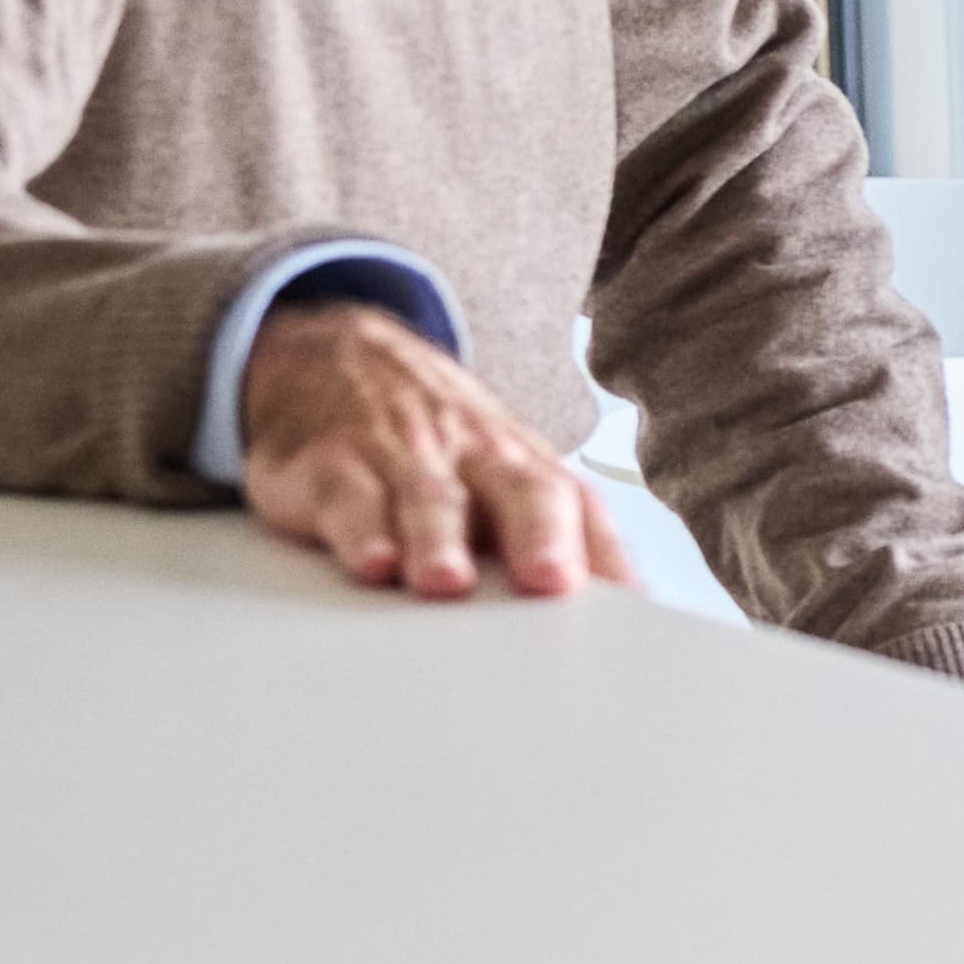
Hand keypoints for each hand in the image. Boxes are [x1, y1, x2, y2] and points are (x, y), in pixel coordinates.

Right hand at [235, 292, 627, 603]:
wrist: (333, 354)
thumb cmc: (435, 441)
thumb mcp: (499, 475)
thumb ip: (561, 536)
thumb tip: (630, 607)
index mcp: (523, 467)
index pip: (579, 508)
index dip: (606, 556)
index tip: (627, 609)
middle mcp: (473, 456)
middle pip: (520, 490)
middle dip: (539, 536)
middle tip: (549, 583)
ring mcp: (403, 455)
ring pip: (431, 497)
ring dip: (440, 541)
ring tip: (447, 584)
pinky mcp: (333, 464)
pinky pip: (350, 496)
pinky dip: (362, 529)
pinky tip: (372, 561)